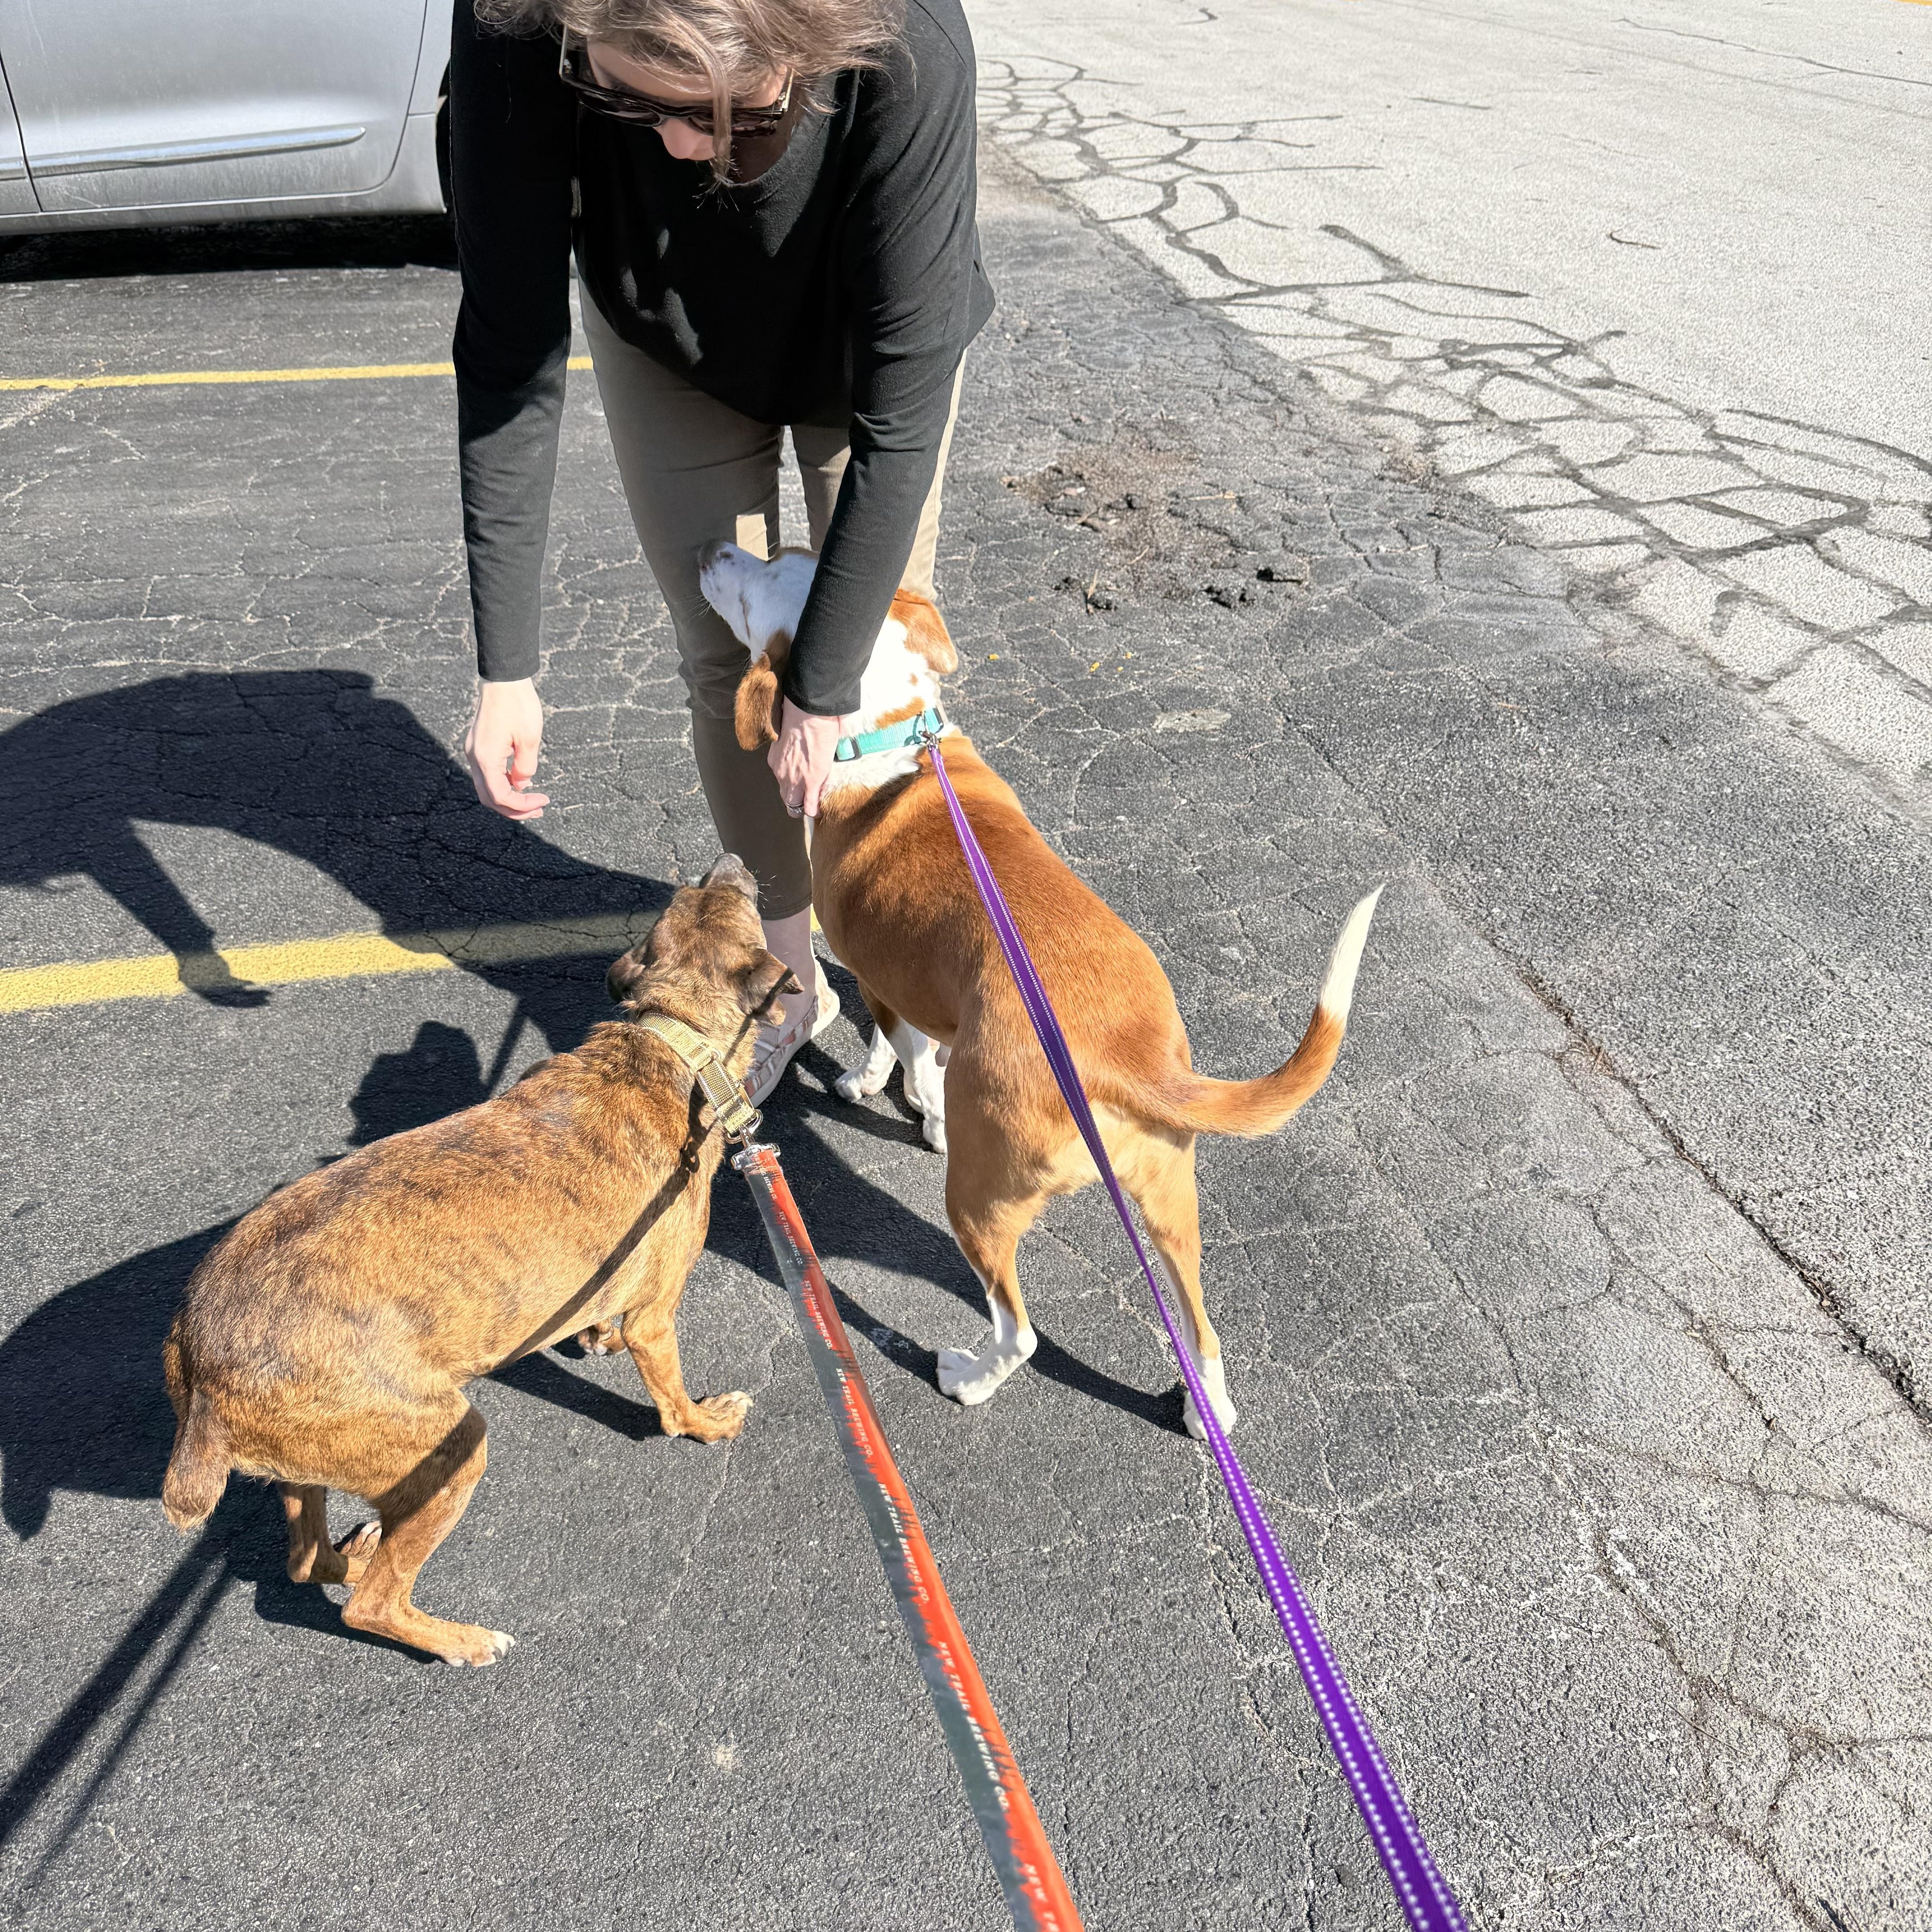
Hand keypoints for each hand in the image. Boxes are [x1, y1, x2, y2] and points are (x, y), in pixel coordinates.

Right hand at [466, 677, 549, 820]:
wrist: (503, 678)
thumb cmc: (518, 705)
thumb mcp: (530, 739)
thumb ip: (525, 767)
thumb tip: (521, 785)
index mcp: (485, 758)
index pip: (501, 796)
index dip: (522, 805)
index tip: (544, 801)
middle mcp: (474, 757)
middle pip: (489, 797)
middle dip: (513, 808)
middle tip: (539, 809)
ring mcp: (473, 751)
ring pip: (486, 787)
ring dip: (508, 797)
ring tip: (533, 800)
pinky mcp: (478, 745)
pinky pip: (487, 773)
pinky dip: (502, 783)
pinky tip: (520, 783)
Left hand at [768, 699, 849, 819]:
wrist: (808, 715)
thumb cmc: (800, 718)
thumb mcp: (790, 737)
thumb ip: (793, 747)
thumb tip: (802, 745)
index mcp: (775, 761)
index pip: (782, 780)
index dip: (792, 785)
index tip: (799, 785)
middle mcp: (781, 773)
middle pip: (785, 796)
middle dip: (795, 800)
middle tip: (805, 799)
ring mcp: (795, 780)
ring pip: (794, 805)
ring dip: (804, 807)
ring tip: (813, 807)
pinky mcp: (811, 783)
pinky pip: (810, 806)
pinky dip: (814, 810)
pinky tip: (819, 810)